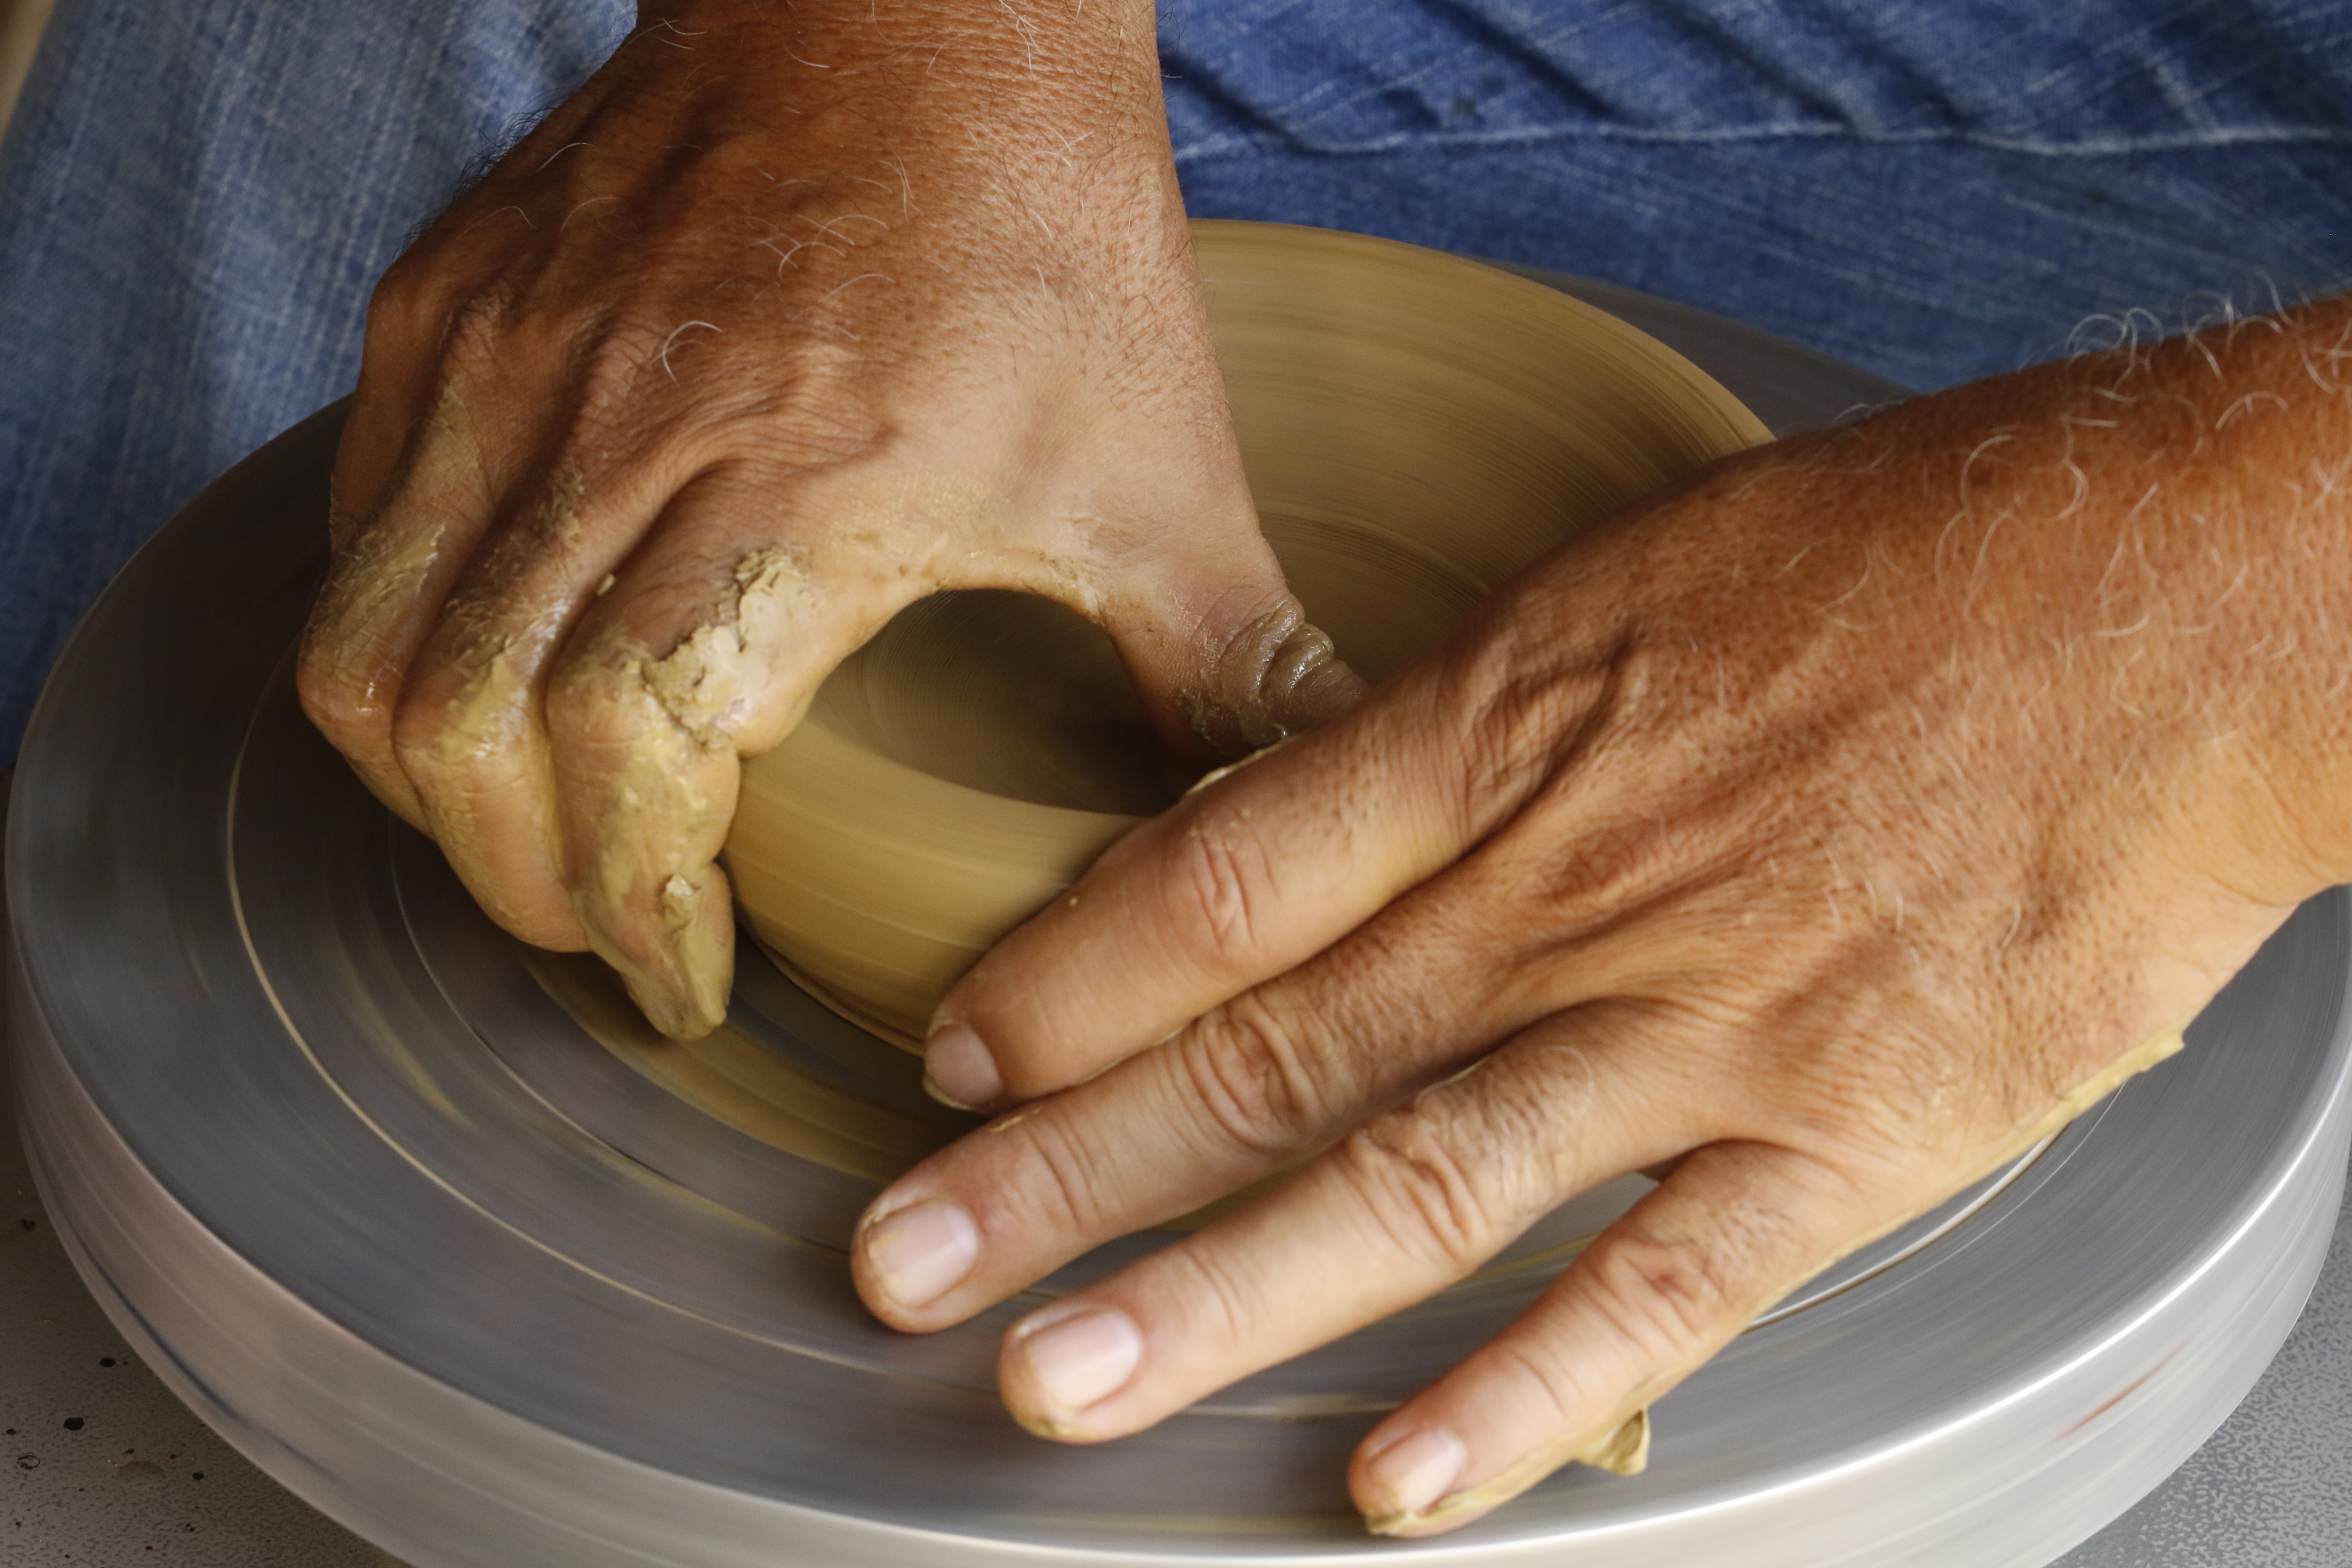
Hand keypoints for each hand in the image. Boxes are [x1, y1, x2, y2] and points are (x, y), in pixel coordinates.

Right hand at [296, 0, 1356, 1037]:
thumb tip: (1304, 823)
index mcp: (795, 490)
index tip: (684, 977)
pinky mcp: (449, 303)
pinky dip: (399, 640)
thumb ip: (1227, 669)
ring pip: (367, 647)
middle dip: (524, 886)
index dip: (632, 907)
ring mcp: (506, 360)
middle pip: (462, 733)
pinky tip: (494, 682)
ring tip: (533, 840)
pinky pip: (356, 527)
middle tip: (607, 936)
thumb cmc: (1045, 227)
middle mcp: (614, 429)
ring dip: (436, 787)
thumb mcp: (1165, 473)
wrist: (919, 1)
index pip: (624, 756)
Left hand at [850, 299, 2351, 1532]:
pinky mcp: (1855, 1126)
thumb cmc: (1918, 557)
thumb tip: (1318, 817)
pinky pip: (1659, 1284)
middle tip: (899, 1260)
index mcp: (1517, 727)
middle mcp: (1576, 888)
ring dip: (1221, 1292)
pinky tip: (1387, 1478)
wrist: (2191, 591)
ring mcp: (1711, 1019)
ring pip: (1415, 1177)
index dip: (1071, 974)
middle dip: (1066, 1163)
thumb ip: (1486, 727)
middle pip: (1269, 1045)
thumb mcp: (1651, 581)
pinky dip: (1521, 1387)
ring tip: (1054, 1389)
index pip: (1228, 875)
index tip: (956, 1058)